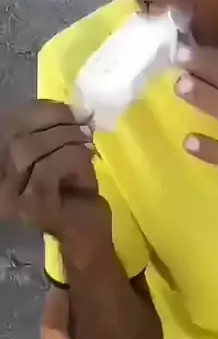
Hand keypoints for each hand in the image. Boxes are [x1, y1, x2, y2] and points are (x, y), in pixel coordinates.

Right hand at [0, 100, 109, 243]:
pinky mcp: (30, 205)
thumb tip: (72, 109)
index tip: (70, 108)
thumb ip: (53, 128)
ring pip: (28, 149)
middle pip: (15, 135)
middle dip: (55, 121)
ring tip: (87, 142)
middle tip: (84, 124)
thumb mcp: (59, 151)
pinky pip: (47, 168)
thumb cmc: (73, 188)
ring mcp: (10, 195)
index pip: (9, 124)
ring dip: (66, 138)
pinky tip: (87, 158)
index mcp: (3, 160)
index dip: (39, 109)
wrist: (86, 230)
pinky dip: (71, 156)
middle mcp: (0, 180)